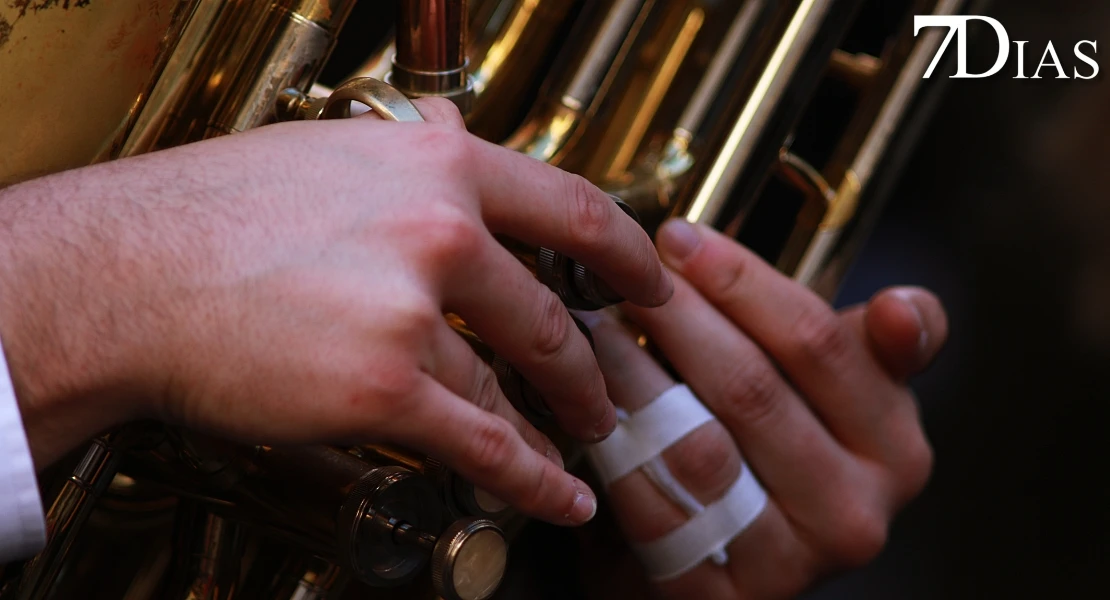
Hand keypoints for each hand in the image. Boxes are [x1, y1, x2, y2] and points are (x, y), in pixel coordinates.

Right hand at [0, 99, 671, 525]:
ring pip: (514, 387)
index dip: (629, 254)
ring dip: (555, 426)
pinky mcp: (382, 386)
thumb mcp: (332, 153)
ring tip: (574, 447)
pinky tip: (553, 494)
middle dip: (591, 367)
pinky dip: (529, 478)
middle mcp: (439, 229)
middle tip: (610, 393)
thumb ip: (411, 161)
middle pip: (551, 315)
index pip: (572, 207)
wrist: (127, 273)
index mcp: (436, 166)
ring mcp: (414, 310)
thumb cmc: (215, 213)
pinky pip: (483, 444)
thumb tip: (456, 147)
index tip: (654, 283)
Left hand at [587, 219, 946, 597]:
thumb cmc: (767, 461)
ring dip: (637, 375)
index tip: (680, 240)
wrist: (721, 571)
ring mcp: (790, 564)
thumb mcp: (827, 398)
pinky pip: (658, 507)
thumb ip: (856, 346)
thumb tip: (903, 308)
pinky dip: (618, 448)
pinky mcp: (720, 598)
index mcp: (895, 448)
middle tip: (624, 275)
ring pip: (701, 445)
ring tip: (597, 328)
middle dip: (679, 317)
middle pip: (755, 388)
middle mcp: (858, 513)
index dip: (742, 281)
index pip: (821, 343)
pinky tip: (591, 405)